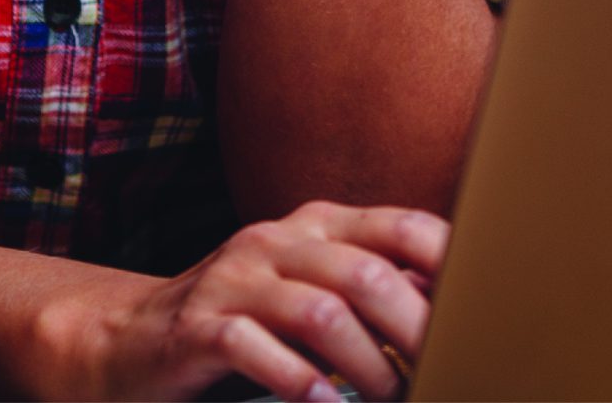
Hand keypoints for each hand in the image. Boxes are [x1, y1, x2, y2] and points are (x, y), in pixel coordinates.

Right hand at [62, 201, 449, 400]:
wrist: (130, 341)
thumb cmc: (243, 322)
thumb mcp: (311, 292)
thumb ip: (374, 288)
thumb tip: (457, 303)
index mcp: (317, 226)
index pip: (402, 227)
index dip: (451, 267)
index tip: (481, 313)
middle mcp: (276, 241)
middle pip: (367, 273)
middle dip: (414, 332)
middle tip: (440, 372)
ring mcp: (232, 280)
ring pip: (320, 313)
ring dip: (366, 366)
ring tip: (389, 399)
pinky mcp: (197, 328)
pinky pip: (256, 349)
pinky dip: (301, 384)